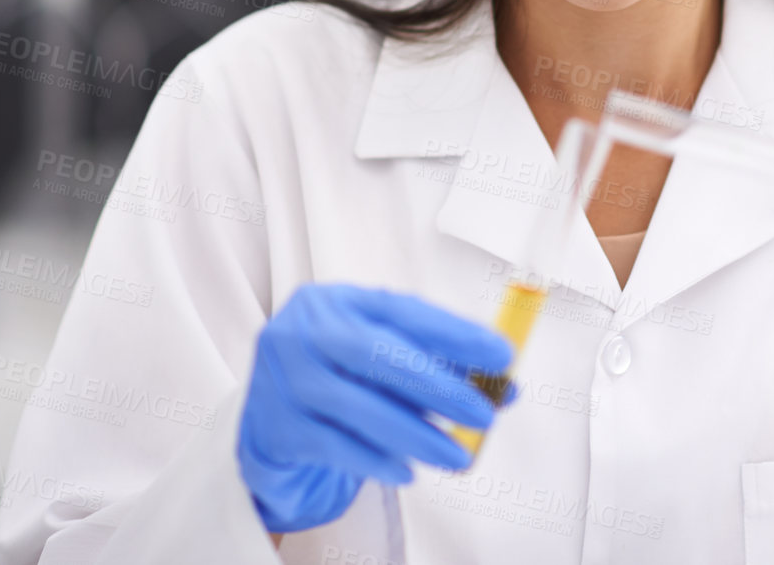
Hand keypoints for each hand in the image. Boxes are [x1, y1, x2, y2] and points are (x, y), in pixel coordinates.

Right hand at [236, 283, 512, 532]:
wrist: (267, 423)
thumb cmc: (340, 380)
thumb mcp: (384, 359)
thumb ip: (440, 367)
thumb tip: (506, 389)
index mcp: (337, 301)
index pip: (402, 310)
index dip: (454, 333)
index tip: (502, 354)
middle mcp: (303, 331)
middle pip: (375, 353)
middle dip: (438, 385)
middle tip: (485, 413)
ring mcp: (282, 378)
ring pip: (357, 406)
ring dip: (416, 434)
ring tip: (458, 454)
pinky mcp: (275, 427)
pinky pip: (335, 446)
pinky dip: (377, 460)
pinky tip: (408, 472)